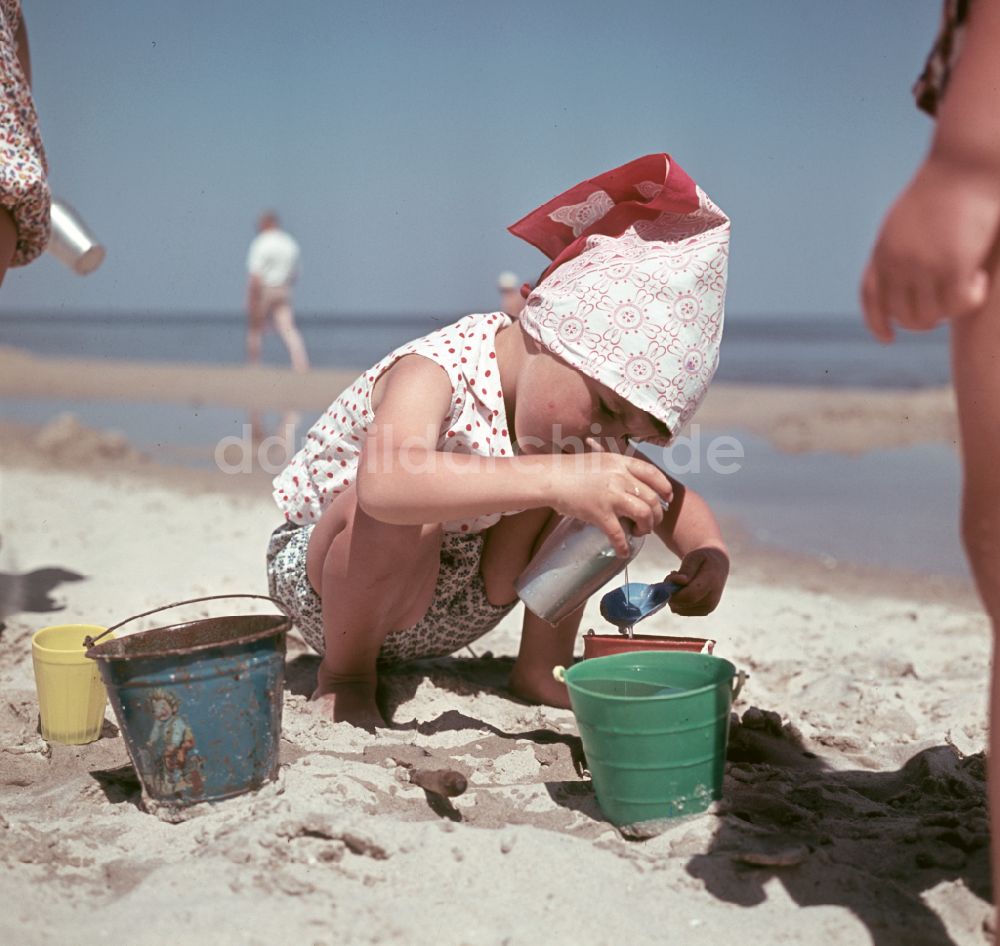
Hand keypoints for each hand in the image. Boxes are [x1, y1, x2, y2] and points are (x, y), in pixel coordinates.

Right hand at [549, 438, 672, 556]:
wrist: (552, 478)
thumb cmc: (573, 469)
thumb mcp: (601, 460)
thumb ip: (619, 469)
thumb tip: (633, 484)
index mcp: (622, 463)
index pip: (654, 474)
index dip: (665, 488)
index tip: (667, 499)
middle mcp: (621, 478)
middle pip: (652, 499)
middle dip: (656, 515)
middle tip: (650, 522)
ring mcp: (611, 496)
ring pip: (644, 514)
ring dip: (646, 527)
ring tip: (639, 532)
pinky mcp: (600, 513)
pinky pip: (618, 534)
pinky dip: (623, 546)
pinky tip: (623, 551)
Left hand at [665, 547, 728, 615]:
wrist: (717, 566)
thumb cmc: (704, 559)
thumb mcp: (695, 556)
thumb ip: (687, 569)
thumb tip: (680, 581)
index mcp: (711, 584)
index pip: (689, 596)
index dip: (675, 590)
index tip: (671, 576)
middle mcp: (712, 600)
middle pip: (682, 604)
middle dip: (671, 591)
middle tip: (672, 576)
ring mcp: (708, 609)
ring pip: (679, 609)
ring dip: (673, 596)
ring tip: (678, 582)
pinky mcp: (703, 612)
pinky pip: (681, 611)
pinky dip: (677, 601)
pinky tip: (681, 589)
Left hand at [862, 155, 999, 341]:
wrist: (964, 163)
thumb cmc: (942, 188)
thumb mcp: (906, 221)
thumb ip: (899, 249)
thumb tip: (902, 278)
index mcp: (882, 252)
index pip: (872, 300)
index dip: (877, 323)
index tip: (887, 338)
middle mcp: (896, 264)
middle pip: (904, 315)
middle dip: (925, 319)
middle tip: (948, 307)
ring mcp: (922, 267)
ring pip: (931, 316)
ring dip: (950, 309)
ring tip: (968, 287)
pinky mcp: (953, 266)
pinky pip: (958, 304)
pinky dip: (970, 299)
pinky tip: (981, 280)